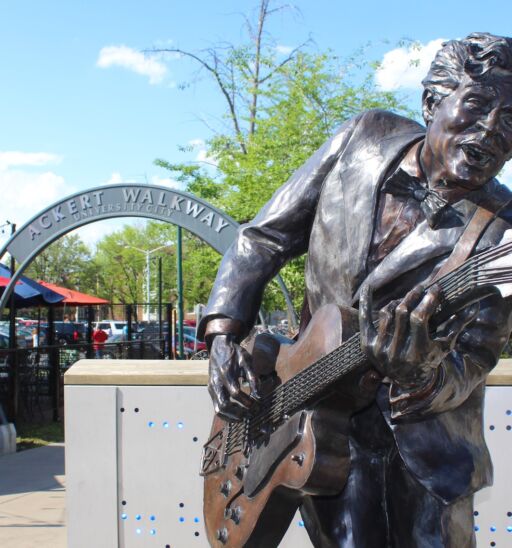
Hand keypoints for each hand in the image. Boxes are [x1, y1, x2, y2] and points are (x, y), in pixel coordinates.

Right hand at [208, 334, 258, 420]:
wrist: (219, 346)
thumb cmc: (235, 353)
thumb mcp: (246, 361)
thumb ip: (253, 378)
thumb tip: (259, 395)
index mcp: (226, 374)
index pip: (235, 393)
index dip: (247, 401)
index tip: (257, 404)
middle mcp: (216, 382)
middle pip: (223, 405)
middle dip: (238, 413)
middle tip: (250, 414)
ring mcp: (211, 387)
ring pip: (218, 409)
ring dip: (231, 416)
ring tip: (244, 417)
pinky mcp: (211, 390)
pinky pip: (216, 406)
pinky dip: (226, 414)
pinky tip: (236, 415)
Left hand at [359, 283, 478, 387]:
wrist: (407, 380)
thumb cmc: (429, 359)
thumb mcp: (444, 346)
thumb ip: (457, 326)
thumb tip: (472, 308)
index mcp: (417, 352)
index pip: (419, 318)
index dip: (427, 301)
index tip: (435, 289)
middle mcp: (396, 352)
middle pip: (402, 313)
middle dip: (413, 297)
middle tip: (421, 287)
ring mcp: (379, 349)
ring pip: (387, 313)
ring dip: (398, 301)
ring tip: (408, 298)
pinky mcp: (367, 345)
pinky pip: (365, 319)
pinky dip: (367, 302)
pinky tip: (369, 287)